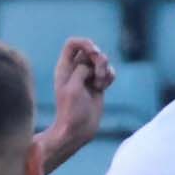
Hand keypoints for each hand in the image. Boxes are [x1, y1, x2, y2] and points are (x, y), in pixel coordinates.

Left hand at [40, 40, 116, 159]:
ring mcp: (87, 77)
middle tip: (98, 75)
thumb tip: (92, 64)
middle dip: (99, 60)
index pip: (73, 43)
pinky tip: (104, 87)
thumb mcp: (73, 88)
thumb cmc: (71, 111)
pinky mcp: (98, 84)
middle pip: (91, 50)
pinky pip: (108, 72)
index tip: (94, 53)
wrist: (78, 130)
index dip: (85, 43)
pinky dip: (110, 77)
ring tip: (100, 85)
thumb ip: (81, 70)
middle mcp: (75, 70)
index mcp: (64, 68)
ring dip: (105, 70)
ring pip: (102, 61)